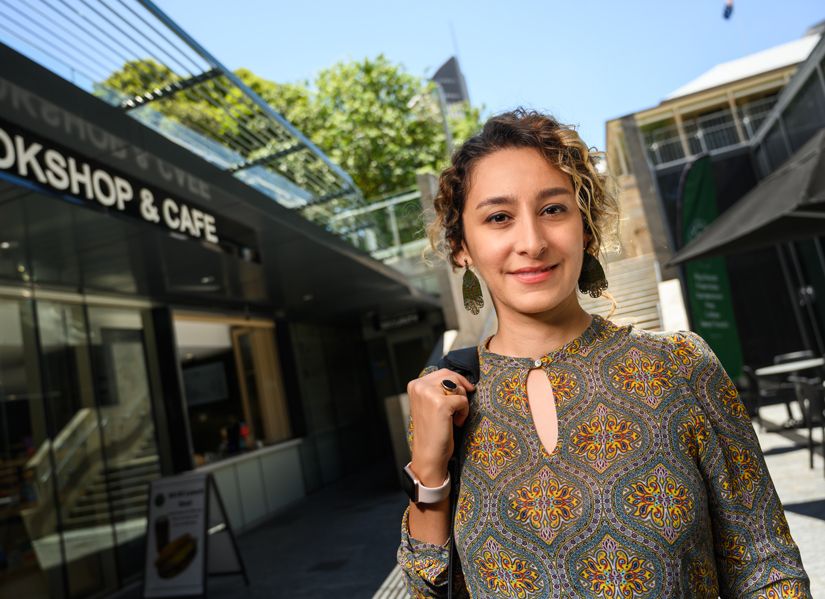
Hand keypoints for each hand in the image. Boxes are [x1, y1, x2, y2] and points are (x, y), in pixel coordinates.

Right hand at [406, 368, 473, 485]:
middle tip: (459, 407)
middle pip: (452, 376)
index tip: (466, 390)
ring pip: (458, 387)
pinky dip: (464, 412)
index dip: (458, 381)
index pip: (443, 372)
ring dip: (462, 402)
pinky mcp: (441, 404)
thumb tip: (461, 379)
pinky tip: (455, 423)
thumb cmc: (432, 430)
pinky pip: (463, 400)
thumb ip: (438, 388)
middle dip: (461, 391)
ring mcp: (429, 394)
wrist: (429, 453)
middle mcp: (420, 386)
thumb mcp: (430, 403)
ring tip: (454, 417)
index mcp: (415, 385)